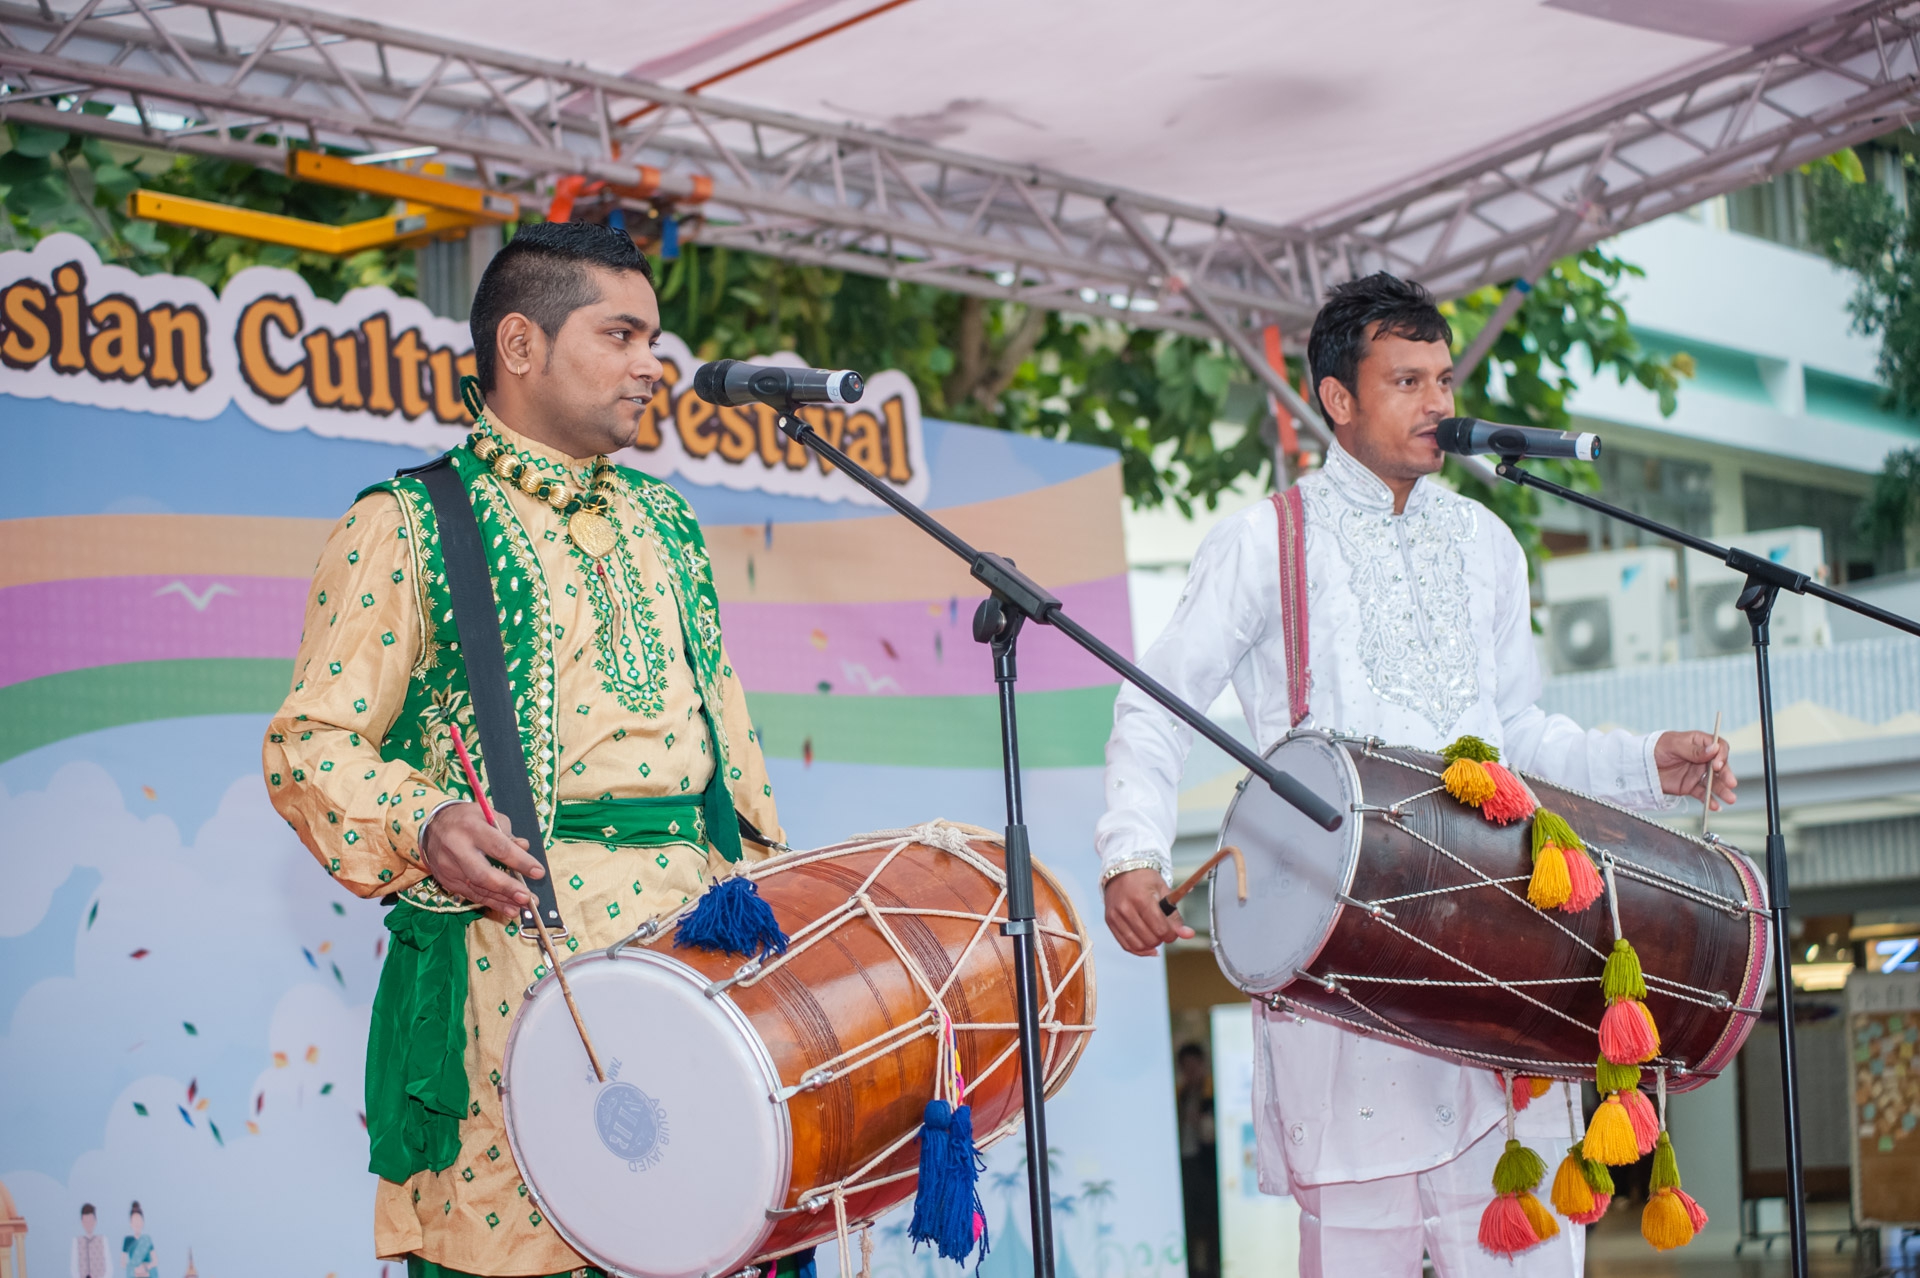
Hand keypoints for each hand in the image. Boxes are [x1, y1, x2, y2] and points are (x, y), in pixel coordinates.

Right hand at [418, 802, 543, 915]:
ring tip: (521, 908)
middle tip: (528, 898)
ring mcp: (449, 867)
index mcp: (471, 828)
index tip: (538, 872)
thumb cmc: (467, 819)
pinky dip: (490, 903)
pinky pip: (471, 895)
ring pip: (477, 888)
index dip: (520, 861)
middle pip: (483, 873)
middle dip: (507, 888)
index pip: (499, 847)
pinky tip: (507, 908)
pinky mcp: (446, 880)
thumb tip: (524, 848)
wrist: (431, 826)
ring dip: (501, 901)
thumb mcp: (488, 815)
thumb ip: (507, 833)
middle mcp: (457, 848)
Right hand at [1104, 868, 1192, 956]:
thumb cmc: (1145, 880)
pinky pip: (1125, 945)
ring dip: (1150, 945)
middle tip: (1164, 932)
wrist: (1123, 870)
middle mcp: (1125, 908)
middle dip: (1161, 939)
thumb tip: (1188, 934)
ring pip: (1137, 945)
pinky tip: (1147, 946)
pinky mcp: (1110, 921)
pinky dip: (1139, 950)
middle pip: (1149, 939)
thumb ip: (1175, 916)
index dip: (1171, 934)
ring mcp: (1115, 916)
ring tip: (1155, 936)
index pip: (1160, 928)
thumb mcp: (1164, 892)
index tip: (1173, 932)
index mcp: (1141, 898)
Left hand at [1655, 730, 1736, 809]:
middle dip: (1726, 775)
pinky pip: (1702, 794)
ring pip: (1714, 782)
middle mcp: (1702, 758)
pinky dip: (1709, 800)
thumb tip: (1713, 749)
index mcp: (1699, 743)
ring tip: (1730, 798)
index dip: (1721, 756)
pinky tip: (1715, 805)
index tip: (1717, 764)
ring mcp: (1697, 773)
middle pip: (1720, 766)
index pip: (1718, 747)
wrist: (1639, 765)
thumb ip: (1693, 749)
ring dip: (1723, 790)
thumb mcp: (1673, 745)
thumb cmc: (1654, 748)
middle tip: (1731, 783)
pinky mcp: (1690, 786)